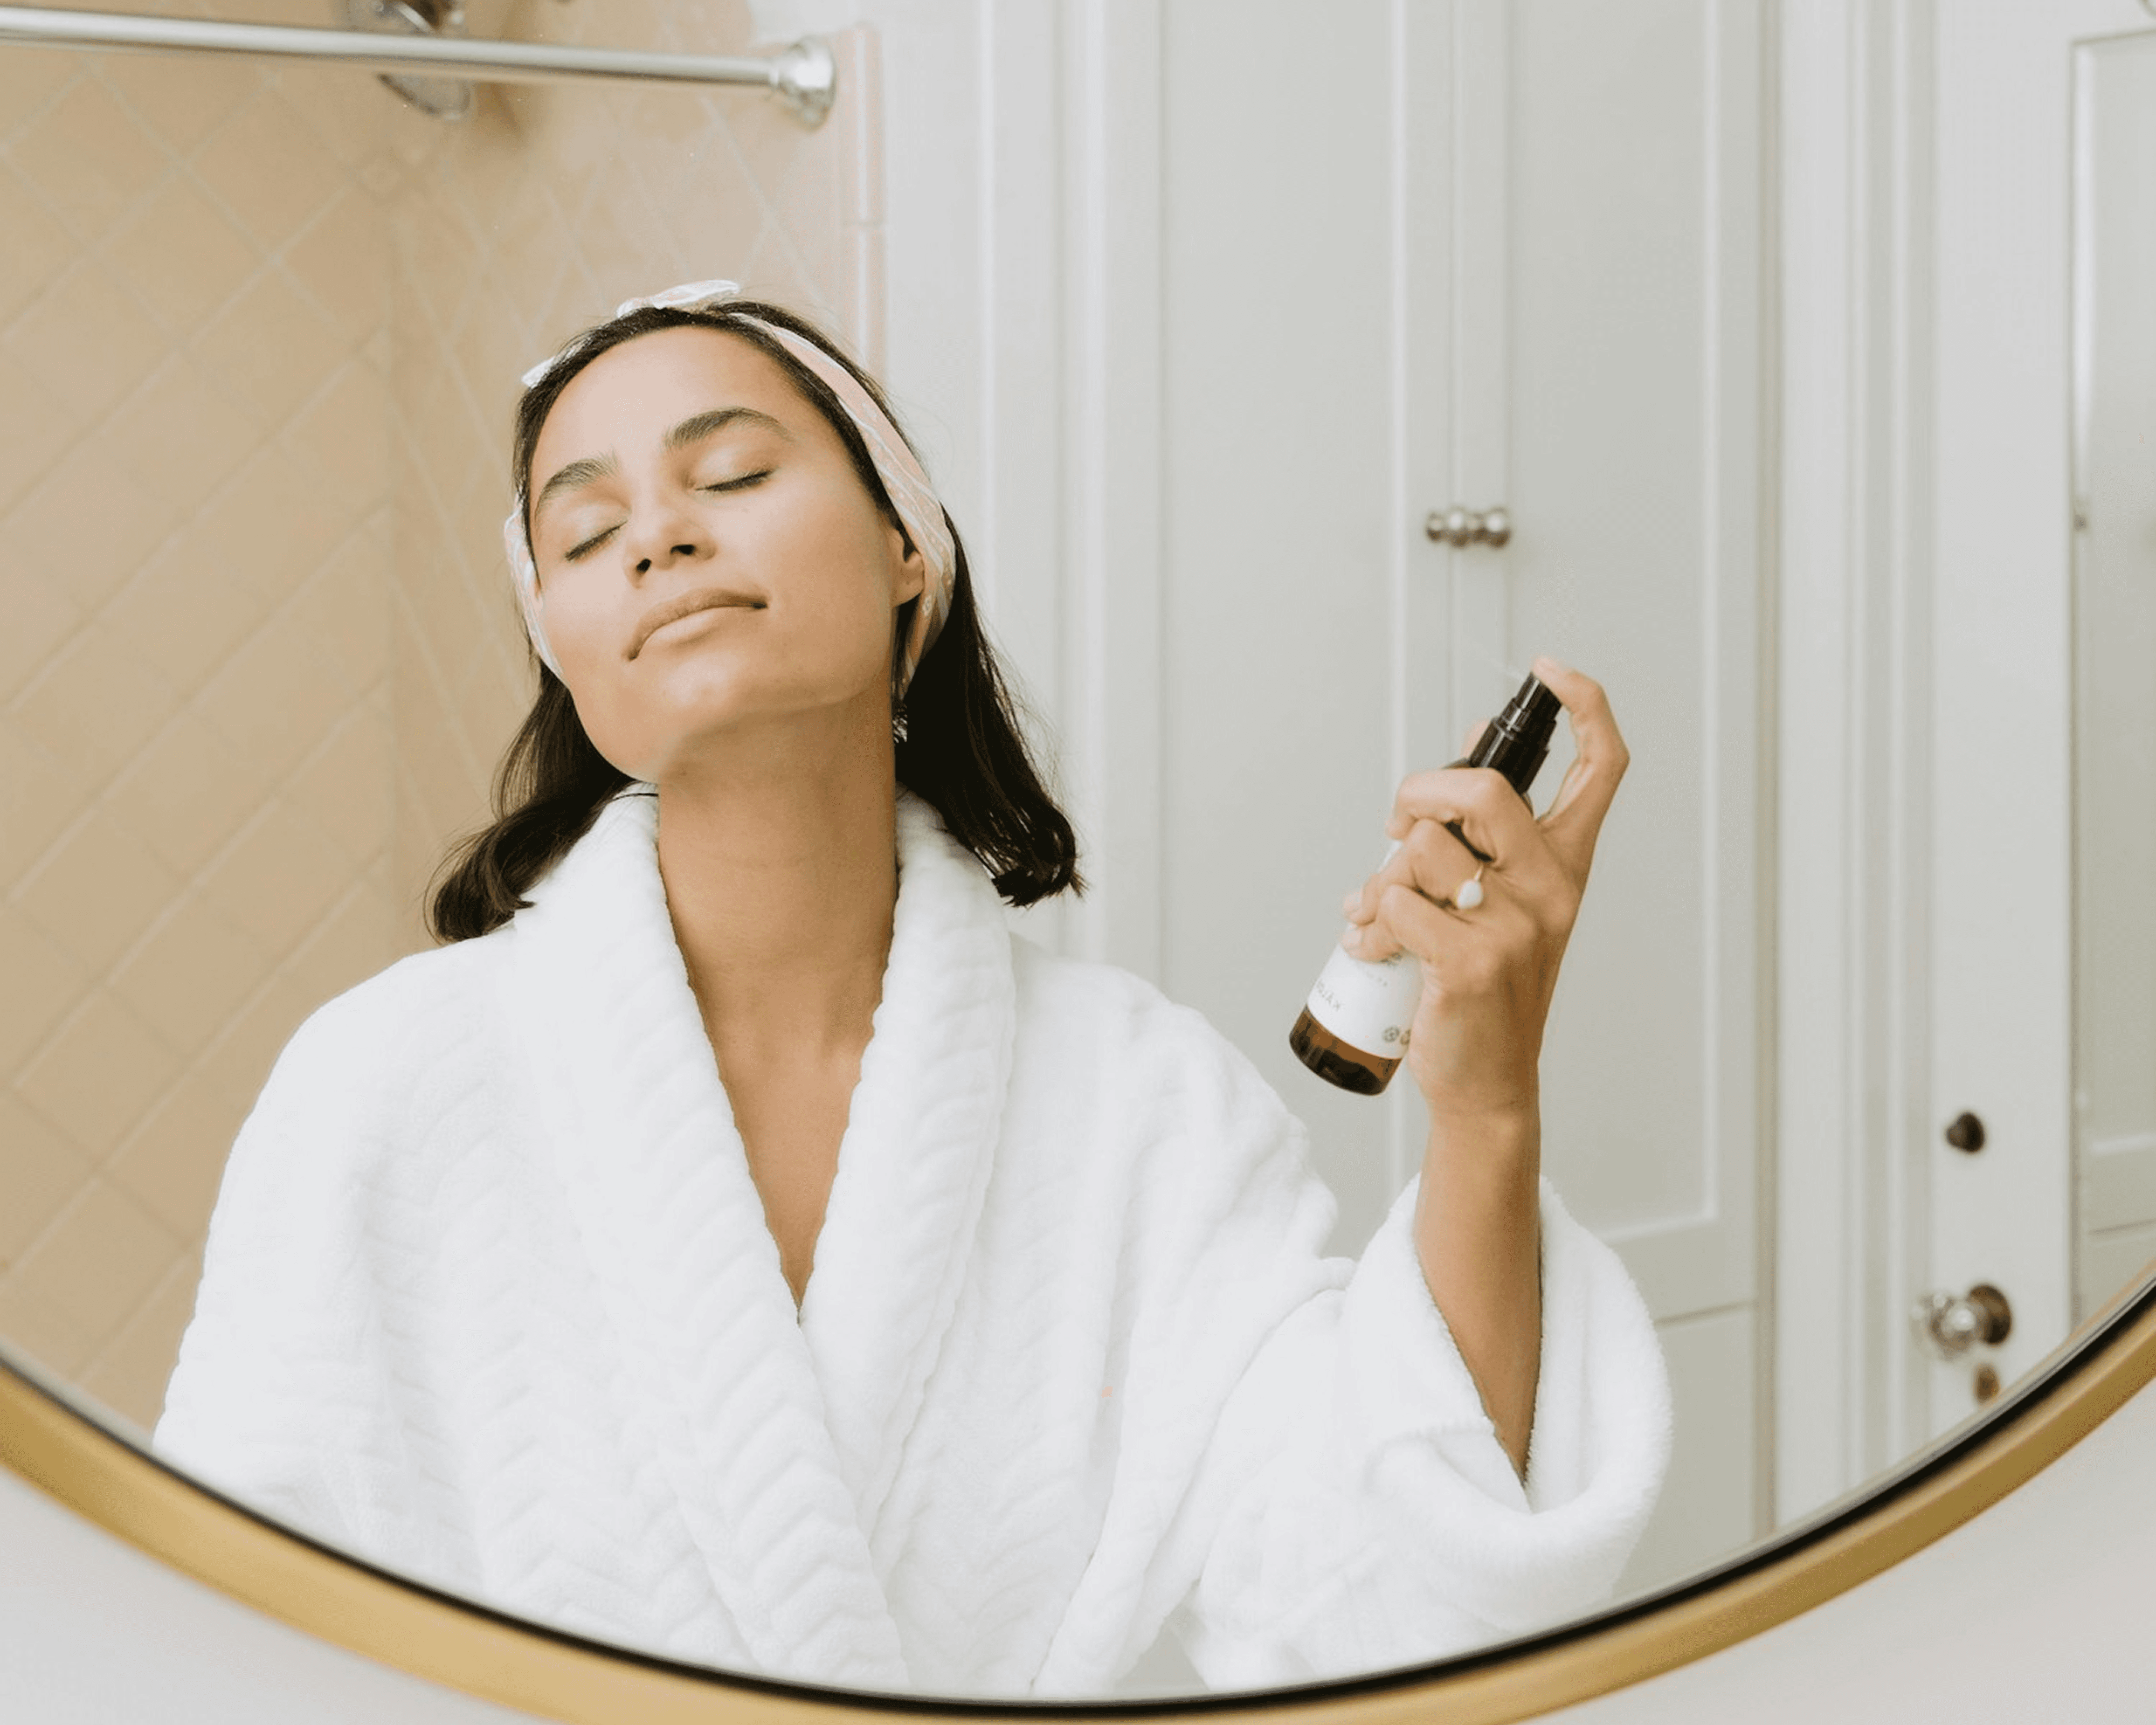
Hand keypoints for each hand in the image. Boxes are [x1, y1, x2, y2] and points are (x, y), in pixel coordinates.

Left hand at [1341, 657, 1628, 1122]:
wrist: (1485, 1080)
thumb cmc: (1484, 983)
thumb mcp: (1501, 900)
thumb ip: (1485, 832)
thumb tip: (1469, 743)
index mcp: (1565, 864)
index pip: (1602, 768)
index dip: (1584, 706)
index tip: (1548, 670)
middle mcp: (1551, 888)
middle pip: (1483, 789)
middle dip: (1419, 792)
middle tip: (1398, 828)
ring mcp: (1515, 926)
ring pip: (1422, 849)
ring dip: (1381, 876)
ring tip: (1377, 911)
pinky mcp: (1470, 962)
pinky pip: (1395, 902)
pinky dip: (1369, 920)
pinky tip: (1373, 945)